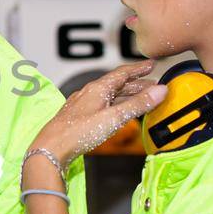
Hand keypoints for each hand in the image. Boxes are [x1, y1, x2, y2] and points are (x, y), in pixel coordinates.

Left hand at [29, 62, 165, 165]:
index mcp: (97, 88)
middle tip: (152, 85)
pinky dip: (115, 105)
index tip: (151, 65)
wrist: (52, 148)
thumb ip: (137, 104)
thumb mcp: (114, 117)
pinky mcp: (79, 117)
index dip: (138, 69)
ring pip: (109, 95)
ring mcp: (83, 105)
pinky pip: (102, 105)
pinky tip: (117, 112)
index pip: (122, 73)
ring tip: (140, 99)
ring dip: (126, 95)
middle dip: (136, 84)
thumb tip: (160, 90)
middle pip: (116, 84)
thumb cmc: (79, 132)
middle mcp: (89, 93)